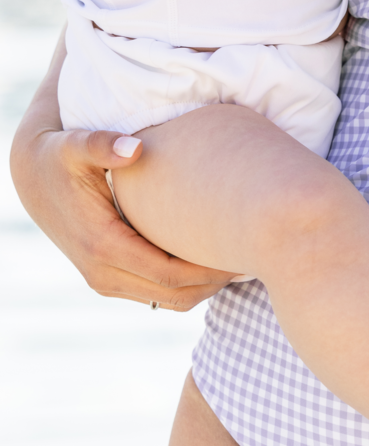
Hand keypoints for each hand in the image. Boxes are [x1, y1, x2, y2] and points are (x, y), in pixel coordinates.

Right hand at [10, 35, 234, 309]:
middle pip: (176, 295)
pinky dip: (189, 283)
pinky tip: (214, 255)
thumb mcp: (76, 145)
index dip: (210, 268)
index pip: (170, 273)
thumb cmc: (62, 156)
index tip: (246, 248)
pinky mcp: (112, 279)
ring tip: (241, 255)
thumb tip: (133, 148)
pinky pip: (159, 293)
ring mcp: (107, 281)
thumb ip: (101, 144)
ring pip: (170, 301)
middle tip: (256, 255)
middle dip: (217, 281)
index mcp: (102, 246)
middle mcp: (103, 273)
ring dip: (206, 286)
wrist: (35, 177)